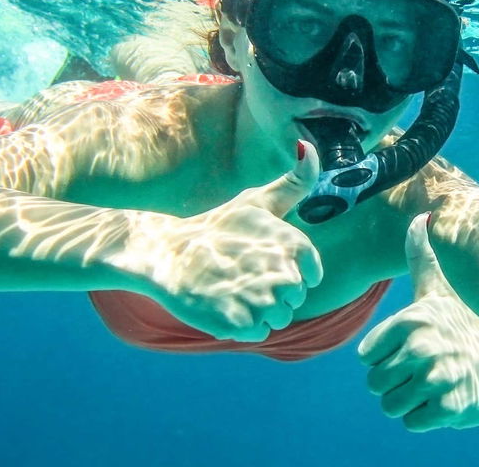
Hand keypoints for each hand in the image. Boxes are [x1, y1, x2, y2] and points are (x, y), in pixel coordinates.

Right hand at [106, 141, 321, 341]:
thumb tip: (310, 146)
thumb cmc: (217, 226)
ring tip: (232, 289)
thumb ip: (294, 182)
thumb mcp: (257, 201)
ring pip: (278, 319)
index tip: (262, 261)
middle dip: (272, 292)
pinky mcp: (240, 324)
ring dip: (258, 311)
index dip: (289, 272)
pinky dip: (243, 326)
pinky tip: (223, 304)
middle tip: (240, 274)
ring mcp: (262, 301)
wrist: (167, 252)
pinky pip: (259, 333)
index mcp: (293, 245)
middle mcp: (283, 274)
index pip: (311, 275)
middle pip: (294, 299)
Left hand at [358, 214, 478, 431]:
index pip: (368, 357)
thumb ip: (420, 256)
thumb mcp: (438, 291)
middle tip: (426, 372)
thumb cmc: (463, 326)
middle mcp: (422, 347)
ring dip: (410, 402)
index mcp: (411, 320)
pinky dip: (427, 417)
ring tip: (434, 386)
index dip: (388, 358)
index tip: (414, 350)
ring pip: (391, 406)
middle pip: (376, 384)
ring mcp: (437, 378)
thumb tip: (418, 215)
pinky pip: (413, 421)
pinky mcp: (450, 408)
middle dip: (398, 384)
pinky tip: (447, 399)